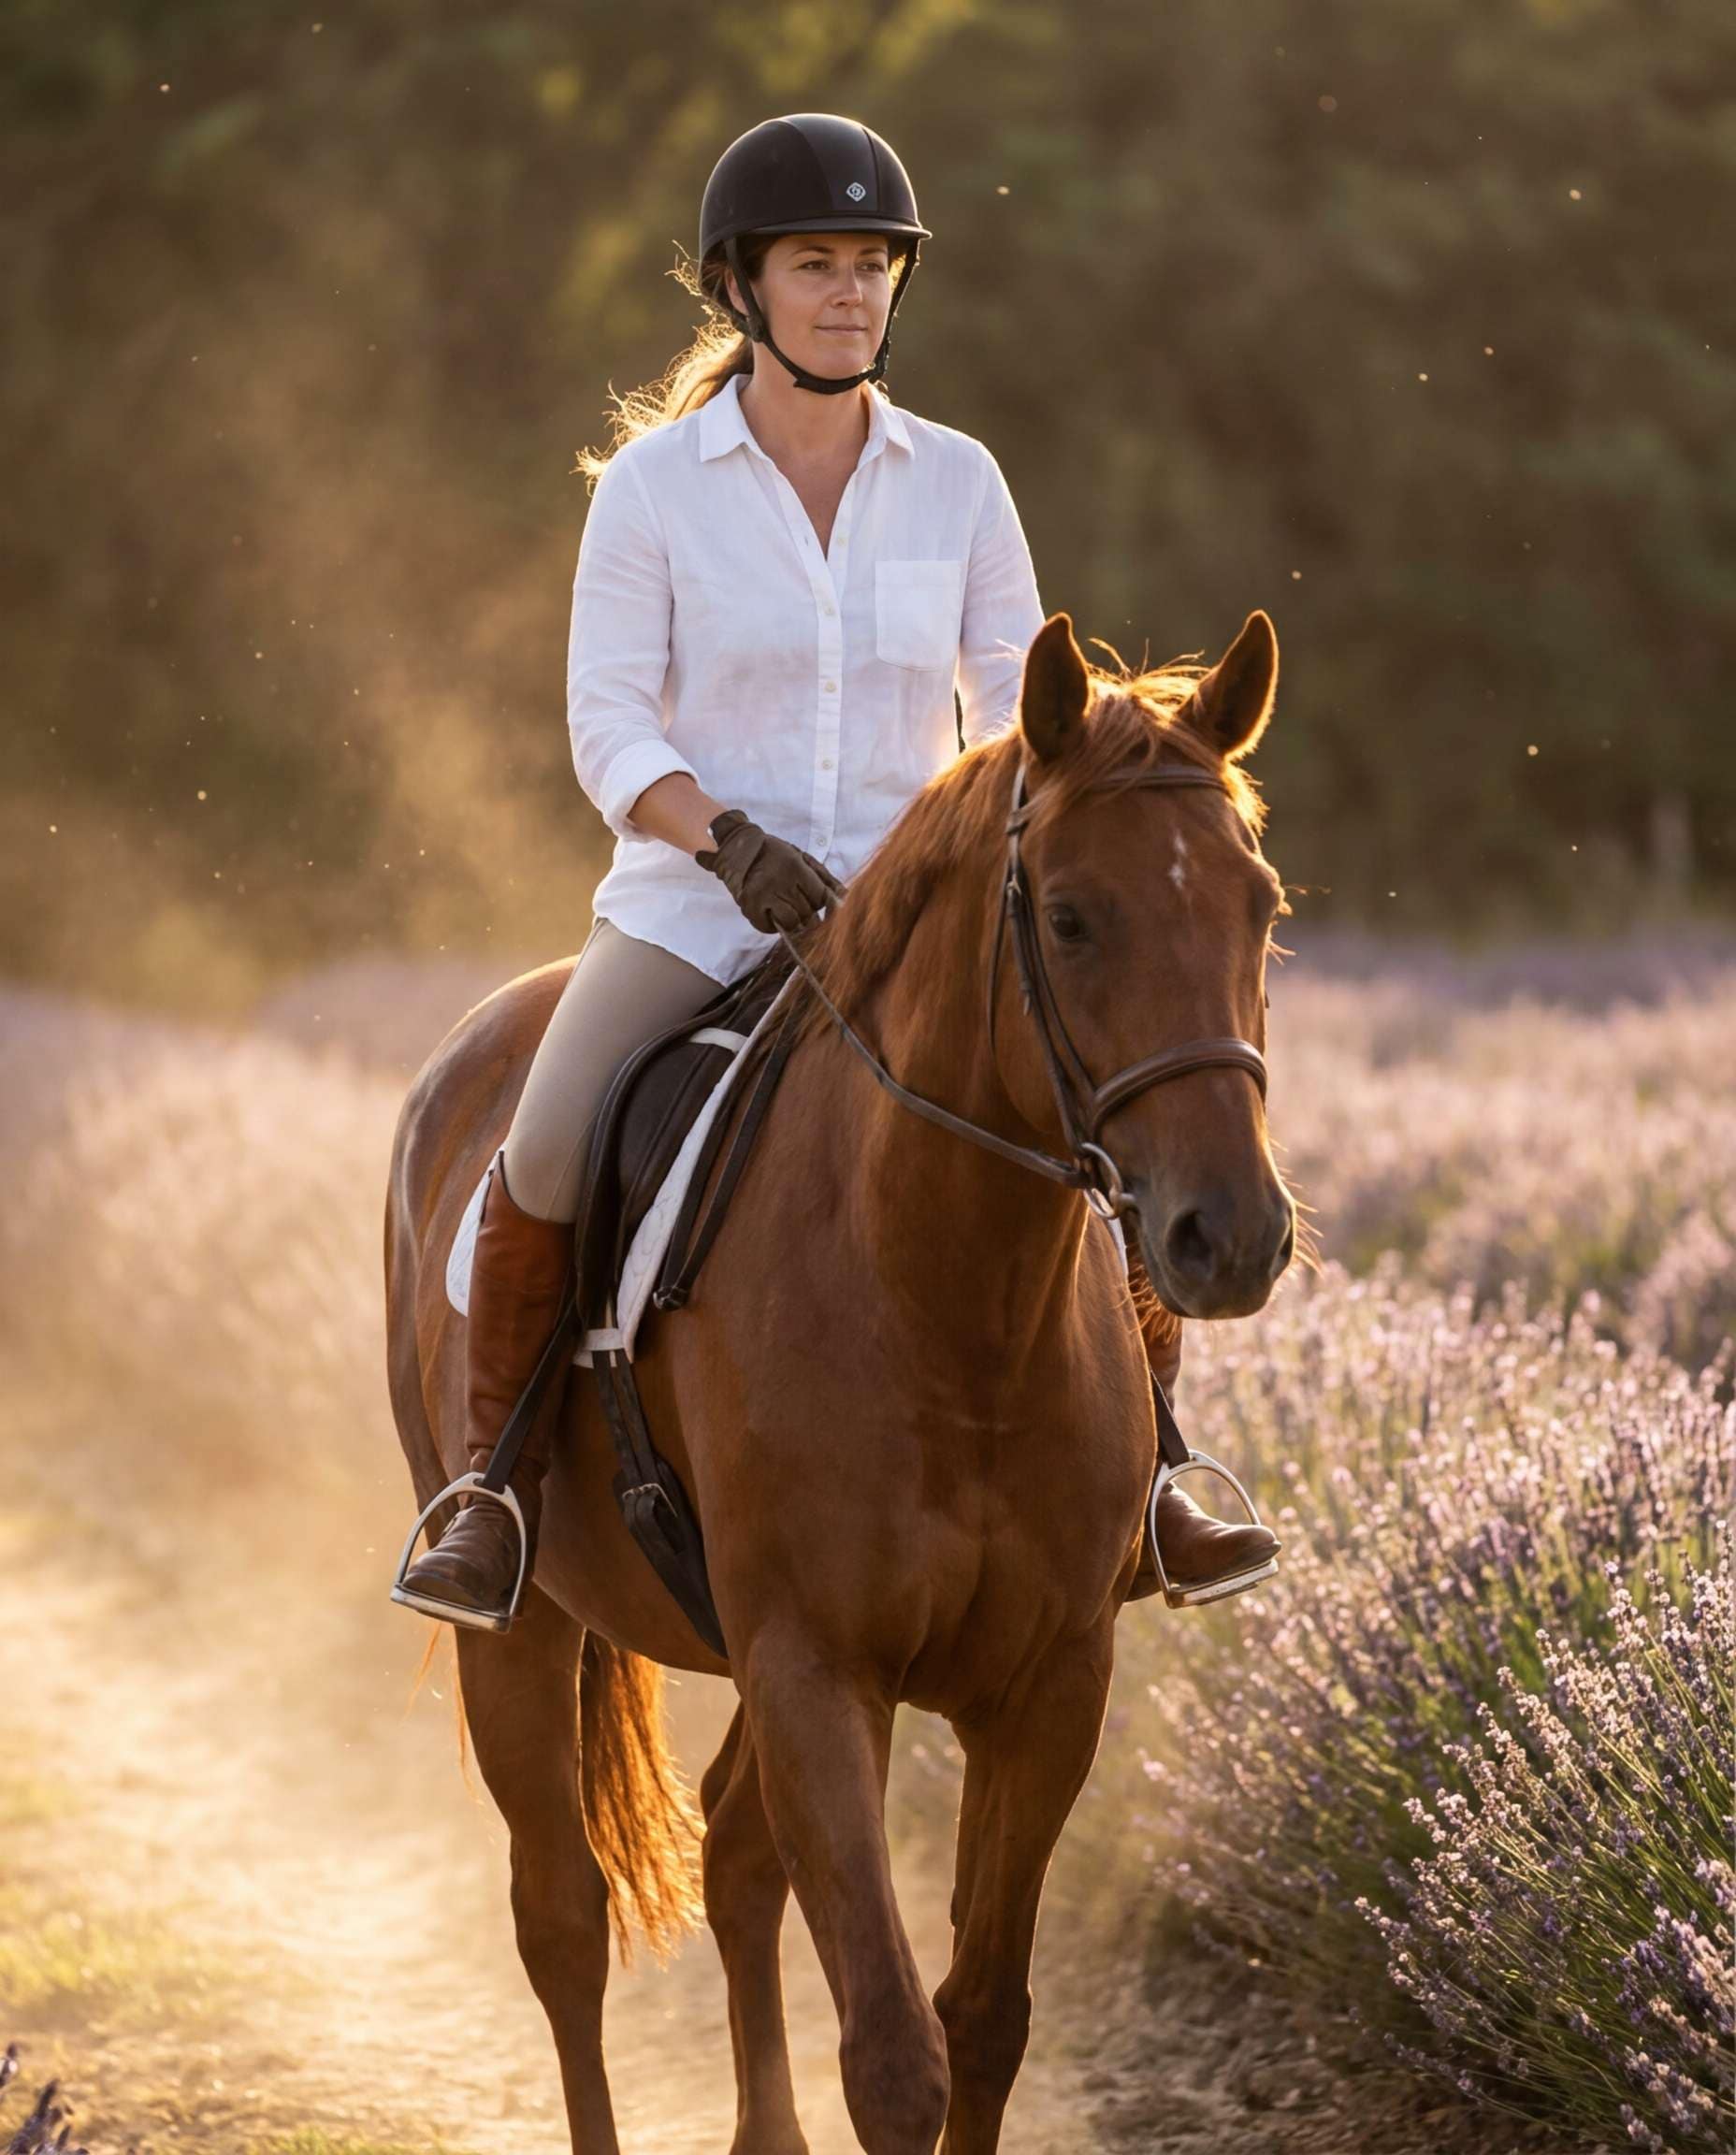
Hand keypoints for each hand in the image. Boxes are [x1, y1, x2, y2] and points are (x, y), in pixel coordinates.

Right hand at [695, 809, 846, 933]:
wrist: (737, 848)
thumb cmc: (775, 853)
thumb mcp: (802, 857)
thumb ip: (824, 877)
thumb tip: (845, 897)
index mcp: (794, 867)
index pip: (820, 897)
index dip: (824, 903)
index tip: (822, 903)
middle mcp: (778, 882)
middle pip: (808, 912)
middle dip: (810, 911)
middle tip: (802, 902)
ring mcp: (762, 896)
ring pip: (791, 922)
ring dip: (795, 920)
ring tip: (789, 908)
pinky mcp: (749, 907)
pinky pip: (771, 928)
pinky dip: (776, 925)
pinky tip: (774, 912)